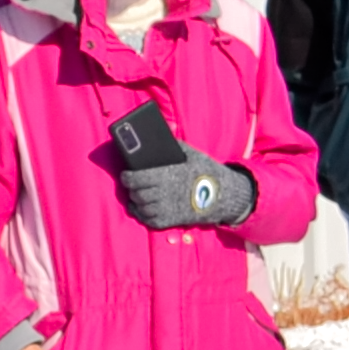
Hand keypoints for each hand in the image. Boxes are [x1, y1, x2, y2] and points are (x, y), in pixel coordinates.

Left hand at [117, 129, 255, 229]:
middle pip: (136, 193)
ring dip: (135, 200)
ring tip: (135, 194)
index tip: (125, 174)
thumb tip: (167, 129)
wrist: (223, 195)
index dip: (127, 177)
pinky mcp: (170, 220)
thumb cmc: (207, 173)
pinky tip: (140, 208)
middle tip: (131, 183)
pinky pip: (148, 220)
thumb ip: (177, 144)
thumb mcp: (193, 155)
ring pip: (141, 206)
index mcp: (166, 175)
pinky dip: (141, 214)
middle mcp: (163, 193)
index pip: (136, 178)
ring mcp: (166, 208)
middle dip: (131, 188)